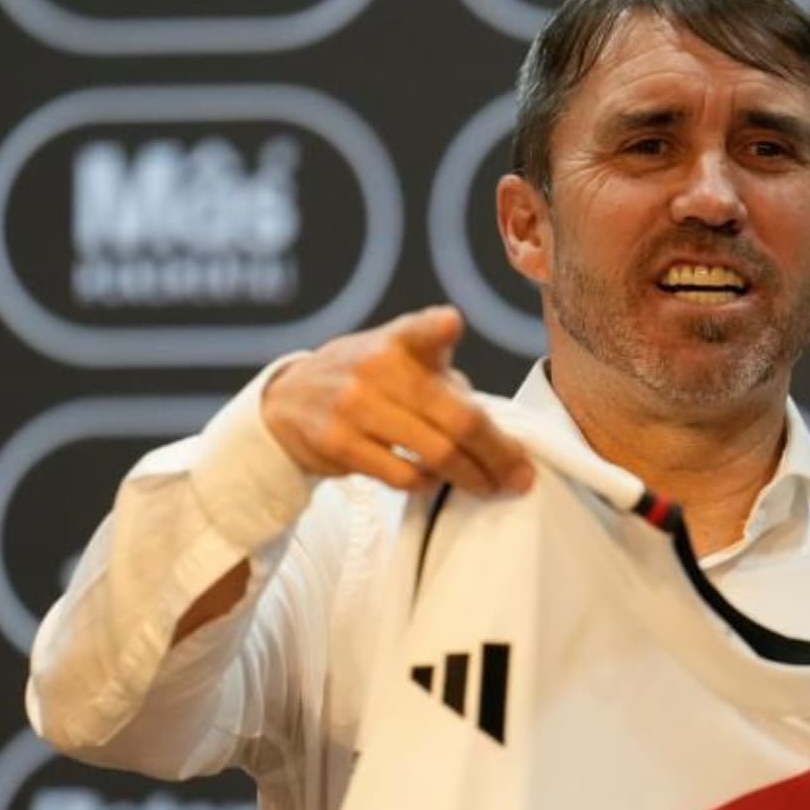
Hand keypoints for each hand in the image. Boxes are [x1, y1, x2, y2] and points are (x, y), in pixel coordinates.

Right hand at [262, 305, 533, 495]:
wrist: (289, 401)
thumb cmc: (368, 381)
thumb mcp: (398, 357)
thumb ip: (443, 377)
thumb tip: (498, 431)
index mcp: (399, 341)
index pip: (420, 329)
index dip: (436, 327)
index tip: (450, 323)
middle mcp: (376, 368)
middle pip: (457, 418)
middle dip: (498, 453)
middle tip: (521, 477)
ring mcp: (354, 406)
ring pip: (435, 453)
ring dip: (472, 477)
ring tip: (490, 486)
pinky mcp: (338, 443)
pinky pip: (401, 475)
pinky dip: (427, 483)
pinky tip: (436, 481)